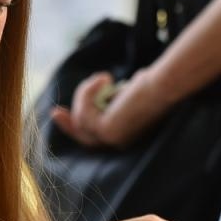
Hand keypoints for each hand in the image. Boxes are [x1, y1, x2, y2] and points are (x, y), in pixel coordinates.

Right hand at [50, 69, 170, 148]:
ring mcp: (111, 139)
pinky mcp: (106, 131)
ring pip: (81, 119)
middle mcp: (117, 143)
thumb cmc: (155, 84)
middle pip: (82, 135)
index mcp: (124, 136)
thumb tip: (107, 91)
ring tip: (103, 77)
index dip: (76, 127)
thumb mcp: (129, 93)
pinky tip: (104, 78)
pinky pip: (84, 111)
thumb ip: (116, 98)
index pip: (94, 136)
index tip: (62, 113)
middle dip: (67, 124)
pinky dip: (89, 91)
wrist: (165, 85)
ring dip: (85, 95)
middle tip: (55, 111)